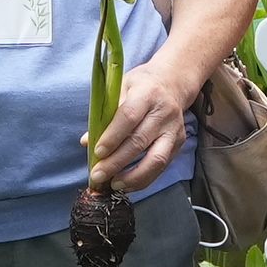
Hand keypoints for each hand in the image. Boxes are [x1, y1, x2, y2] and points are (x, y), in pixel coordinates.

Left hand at [88, 48, 206, 198]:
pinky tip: (128, 184)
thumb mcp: (120, 88)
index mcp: (147, 93)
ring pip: (156, 159)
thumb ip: (104, 114)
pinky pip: (162, 166)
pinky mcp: (179, 142)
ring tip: (114, 184)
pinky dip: (144, 178)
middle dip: (116, 162)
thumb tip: (86, 142)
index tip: (97, 152)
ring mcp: (174, 129)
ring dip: (133, 177)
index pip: (128, 117)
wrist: (173, 82)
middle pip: (140, 141)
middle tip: (97, 175)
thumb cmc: (140, 86)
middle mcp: (164, 112)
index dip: (112, 137)